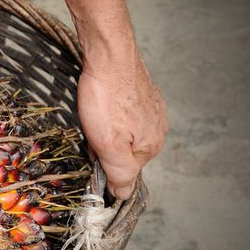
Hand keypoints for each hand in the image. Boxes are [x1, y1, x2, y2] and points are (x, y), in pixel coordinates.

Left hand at [77, 49, 167, 199]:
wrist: (110, 55)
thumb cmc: (106, 98)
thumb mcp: (108, 145)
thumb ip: (119, 173)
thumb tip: (123, 194)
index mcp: (151, 146)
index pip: (124, 172)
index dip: (102, 162)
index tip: (91, 148)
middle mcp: (158, 129)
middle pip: (124, 151)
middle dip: (104, 145)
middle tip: (91, 128)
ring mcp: (153, 110)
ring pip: (124, 131)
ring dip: (106, 127)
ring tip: (96, 112)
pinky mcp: (144, 94)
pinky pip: (125, 113)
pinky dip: (111, 111)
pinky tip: (103, 102)